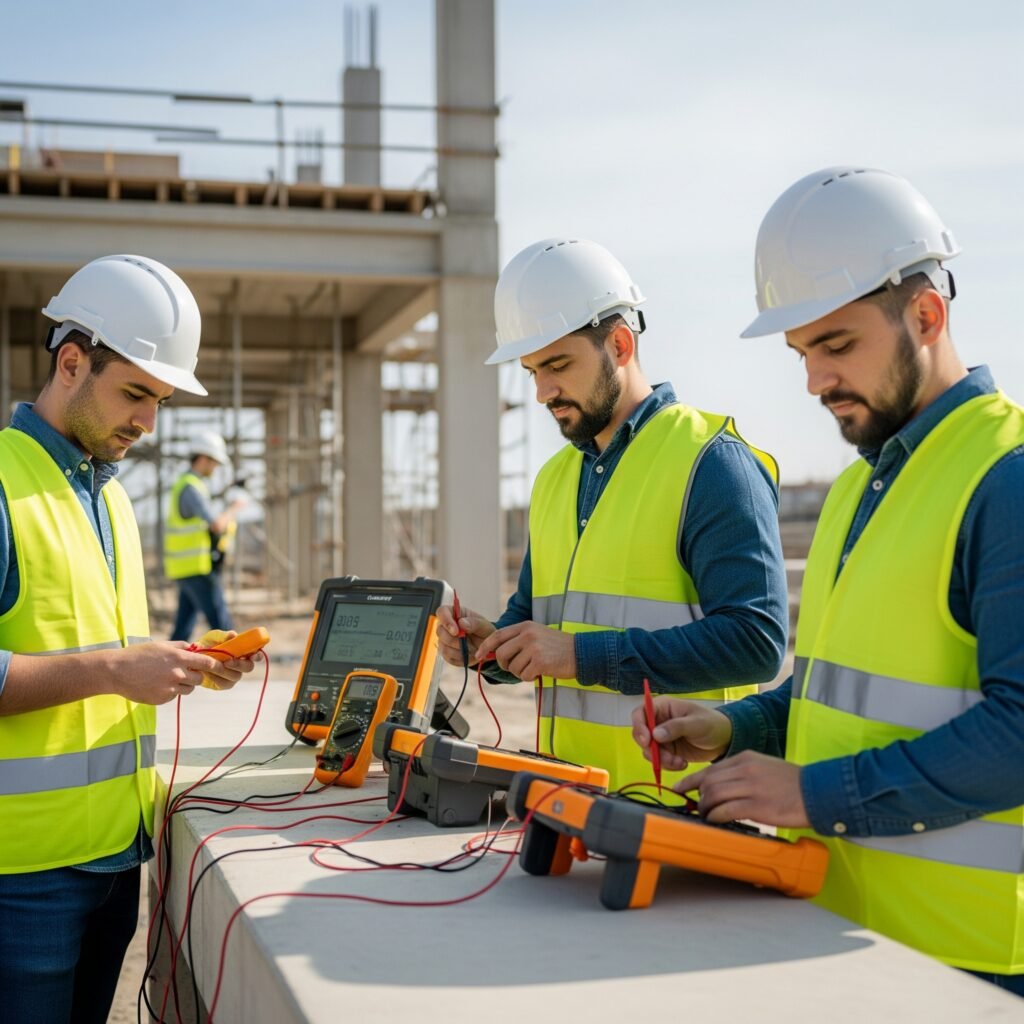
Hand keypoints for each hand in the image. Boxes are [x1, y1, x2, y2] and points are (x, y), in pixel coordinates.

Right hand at [107, 641, 241, 705]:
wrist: (116, 671)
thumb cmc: (138, 655)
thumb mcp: (161, 646)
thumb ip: (181, 647)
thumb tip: (195, 648)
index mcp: (178, 658)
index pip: (207, 663)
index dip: (216, 666)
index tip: (221, 667)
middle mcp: (177, 673)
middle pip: (199, 678)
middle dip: (196, 675)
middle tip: (184, 671)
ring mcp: (170, 688)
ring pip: (188, 688)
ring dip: (184, 684)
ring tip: (166, 677)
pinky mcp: (162, 699)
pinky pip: (174, 696)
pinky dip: (170, 691)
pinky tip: (156, 685)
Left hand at [194, 629, 255, 689]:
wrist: (194, 656)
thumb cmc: (209, 644)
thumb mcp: (214, 637)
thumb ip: (223, 636)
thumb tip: (233, 636)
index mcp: (244, 652)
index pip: (256, 654)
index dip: (257, 655)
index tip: (252, 655)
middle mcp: (242, 665)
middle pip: (249, 667)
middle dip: (239, 665)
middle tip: (227, 661)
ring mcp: (234, 675)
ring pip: (236, 676)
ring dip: (224, 671)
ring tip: (212, 664)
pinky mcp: (224, 684)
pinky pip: (224, 683)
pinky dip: (216, 678)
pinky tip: (208, 672)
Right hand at [436, 604, 494, 666]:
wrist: (487, 647)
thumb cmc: (484, 632)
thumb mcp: (484, 625)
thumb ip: (474, 623)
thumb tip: (461, 623)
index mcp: (454, 613)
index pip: (442, 612)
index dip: (446, 621)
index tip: (456, 631)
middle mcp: (445, 626)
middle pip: (440, 632)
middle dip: (455, 640)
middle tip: (470, 644)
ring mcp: (444, 640)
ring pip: (444, 647)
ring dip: (460, 651)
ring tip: (473, 650)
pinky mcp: (446, 653)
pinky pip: (448, 658)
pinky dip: (460, 659)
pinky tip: (469, 655)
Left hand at [474, 621, 575, 680]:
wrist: (582, 653)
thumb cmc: (557, 647)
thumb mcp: (537, 635)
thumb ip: (517, 641)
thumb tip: (494, 653)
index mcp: (525, 626)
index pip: (497, 635)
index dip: (485, 647)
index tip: (478, 656)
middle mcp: (528, 635)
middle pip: (501, 654)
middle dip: (504, 665)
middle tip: (516, 667)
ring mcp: (534, 647)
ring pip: (513, 667)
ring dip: (520, 673)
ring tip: (534, 668)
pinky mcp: (540, 661)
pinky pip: (524, 675)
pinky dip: (531, 678)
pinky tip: (541, 672)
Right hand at [631, 696, 732, 770]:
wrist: (724, 740)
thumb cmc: (711, 723)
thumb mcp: (696, 723)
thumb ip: (676, 727)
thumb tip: (655, 734)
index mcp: (662, 707)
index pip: (640, 713)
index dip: (639, 726)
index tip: (647, 741)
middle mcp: (658, 721)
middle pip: (641, 734)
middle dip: (651, 748)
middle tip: (665, 757)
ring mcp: (661, 737)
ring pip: (649, 750)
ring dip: (661, 759)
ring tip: (679, 762)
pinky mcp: (667, 751)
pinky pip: (658, 760)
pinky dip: (668, 765)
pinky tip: (682, 764)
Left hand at [680, 751, 809, 826]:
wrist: (817, 791)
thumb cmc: (793, 783)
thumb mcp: (764, 766)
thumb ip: (743, 772)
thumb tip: (722, 785)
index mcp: (745, 758)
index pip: (711, 768)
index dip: (692, 779)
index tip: (680, 787)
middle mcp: (744, 769)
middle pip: (708, 781)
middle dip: (698, 796)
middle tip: (696, 807)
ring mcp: (750, 786)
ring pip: (713, 795)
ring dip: (705, 808)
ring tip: (706, 816)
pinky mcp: (756, 805)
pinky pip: (725, 810)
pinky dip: (715, 817)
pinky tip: (716, 821)